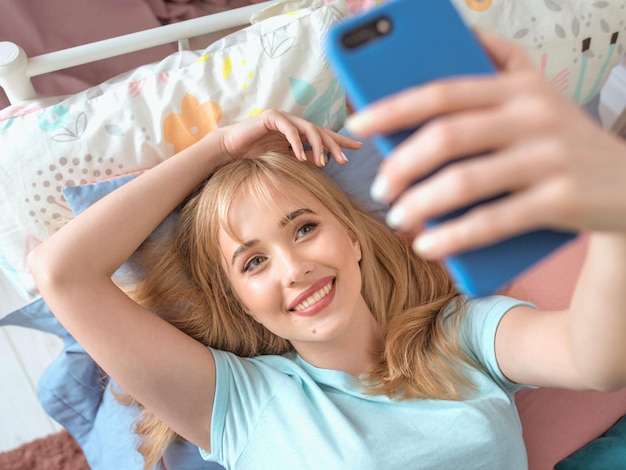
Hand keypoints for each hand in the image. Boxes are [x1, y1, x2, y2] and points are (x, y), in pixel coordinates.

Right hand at [215, 109, 359, 166]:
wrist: (231, 149)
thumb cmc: (255, 155)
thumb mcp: (284, 160)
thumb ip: (302, 158)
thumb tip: (322, 163)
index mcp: (299, 132)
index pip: (324, 135)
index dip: (341, 140)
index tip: (358, 147)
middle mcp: (295, 122)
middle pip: (321, 131)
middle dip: (335, 145)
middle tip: (345, 160)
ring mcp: (284, 118)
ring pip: (309, 129)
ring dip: (318, 147)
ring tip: (322, 163)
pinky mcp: (272, 117)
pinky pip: (290, 129)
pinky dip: (297, 143)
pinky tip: (302, 157)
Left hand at [345, 31, 625, 257]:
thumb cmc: (564, 140)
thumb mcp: (539, 93)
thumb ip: (501, 63)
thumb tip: (455, 40)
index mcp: (519, 87)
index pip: (442, 92)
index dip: (393, 107)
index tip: (358, 122)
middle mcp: (534, 116)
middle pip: (447, 137)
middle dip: (401, 164)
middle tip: (379, 187)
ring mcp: (549, 158)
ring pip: (465, 181)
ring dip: (420, 204)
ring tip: (397, 217)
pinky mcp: (561, 200)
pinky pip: (492, 221)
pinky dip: (453, 236)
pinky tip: (427, 245)